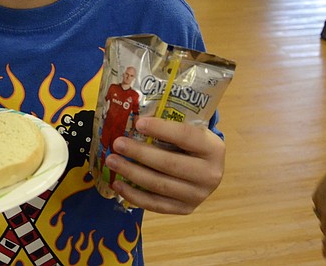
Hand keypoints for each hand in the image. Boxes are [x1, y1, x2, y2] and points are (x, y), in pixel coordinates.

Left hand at [106, 117, 224, 214]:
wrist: (207, 169)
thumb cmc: (191, 144)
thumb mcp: (190, 129)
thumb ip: (169, 124)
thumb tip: (133, 118)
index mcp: (213, 148)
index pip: (185, 136)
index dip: (161, 129)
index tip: (137, 123)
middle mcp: (210, 174)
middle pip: (169, 164)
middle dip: (139, 153)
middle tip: (117, 144)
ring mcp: (198, 195)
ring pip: (160, 185)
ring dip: (131, 173)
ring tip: (112, 161)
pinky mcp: (185, 209)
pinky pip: (156, 204)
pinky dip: (134, 195)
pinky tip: (118, 185)